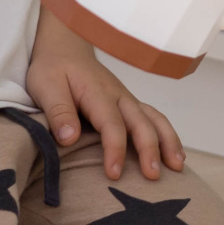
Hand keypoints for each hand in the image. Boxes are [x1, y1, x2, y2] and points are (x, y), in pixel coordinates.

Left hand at [27, 8, 186, 180]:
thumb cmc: (53, 69)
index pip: (112, 124)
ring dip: (168, 142)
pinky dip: (167, 136)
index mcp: (98, 93)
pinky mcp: (129, 104)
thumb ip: (58, 112)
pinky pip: (154, 118)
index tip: (115, 174)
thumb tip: (69, 139)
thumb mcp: (45, 87)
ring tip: (178, 167)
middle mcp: (119, 96)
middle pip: (141, 123)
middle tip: (153, 177)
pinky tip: (173, 154)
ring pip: (155, 119)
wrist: (66, 47)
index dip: (115, 149)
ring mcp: (127, 99)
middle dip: (150, 150)